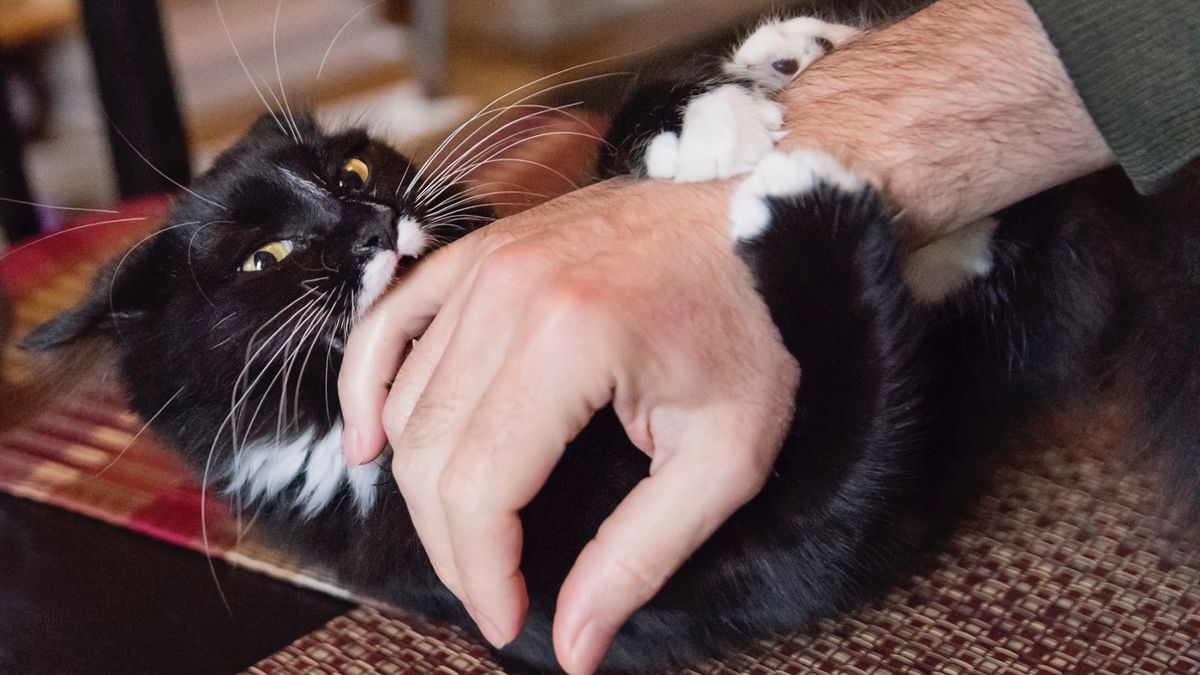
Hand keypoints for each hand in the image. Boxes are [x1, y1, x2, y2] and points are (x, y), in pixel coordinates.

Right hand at [338, 177, 798, 672]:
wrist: (766, 222)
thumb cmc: (756, 331)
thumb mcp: (725, 457)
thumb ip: (640, 555)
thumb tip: (574, 644)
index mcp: (571, 339)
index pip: (477, 488)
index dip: (480, 573)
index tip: (509, 619)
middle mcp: (509, 291)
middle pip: (428, 451)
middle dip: (451, 543)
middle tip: (493, 587)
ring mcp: (486, 262)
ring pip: (404, 397)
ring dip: (418, 482)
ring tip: (460, 536)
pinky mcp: (480, 251)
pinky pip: (389, 322)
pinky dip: (367, 386)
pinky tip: (369, 440)